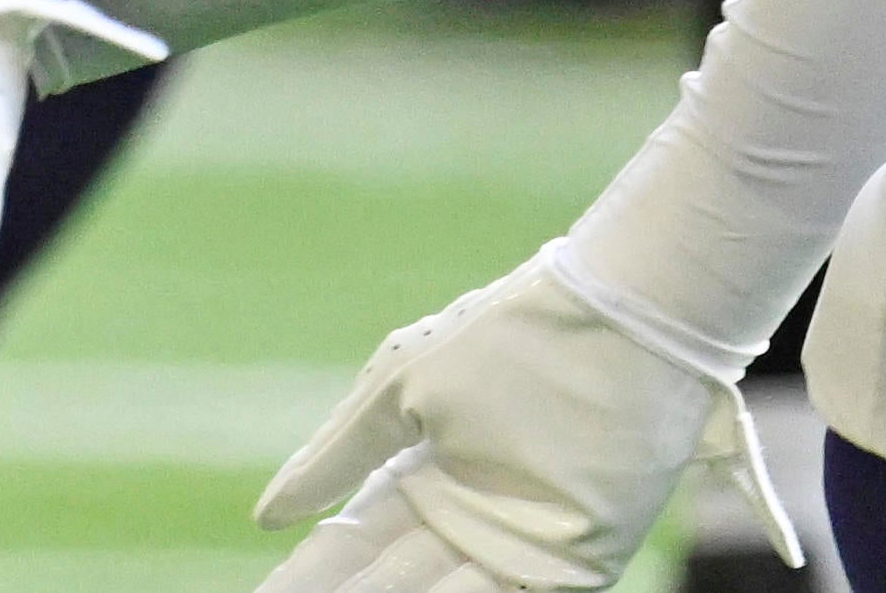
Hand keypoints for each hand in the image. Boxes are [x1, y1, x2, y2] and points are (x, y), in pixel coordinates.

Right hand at [252, 247, 781, 592]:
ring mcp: (521, 544)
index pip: (352, 545)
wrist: (618, 319)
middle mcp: (466, 519)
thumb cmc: (503, 334)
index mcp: (422, 474)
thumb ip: (335, 455)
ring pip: (442, 592)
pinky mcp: (575, 564)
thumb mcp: (400, 385)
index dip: (312, 572)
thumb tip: (267, 516)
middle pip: (391, 580)